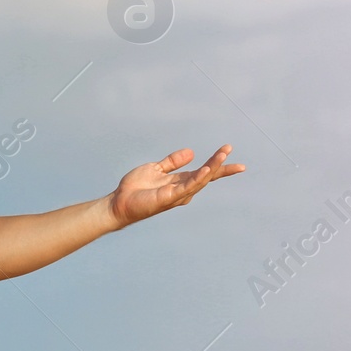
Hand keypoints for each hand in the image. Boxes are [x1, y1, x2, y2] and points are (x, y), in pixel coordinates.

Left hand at [107, 145, 244, 228]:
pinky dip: (198, 178)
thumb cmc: (136, 188)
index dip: (217, 162)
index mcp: (180, 181)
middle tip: (229, 149)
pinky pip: (187, 186)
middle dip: (220, 163)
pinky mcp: (169, 197)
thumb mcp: (156, 168)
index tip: (229, 150)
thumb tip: (191, 152)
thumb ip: (173, 161)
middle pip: (207, 175)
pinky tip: (206, 170)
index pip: (204, 171)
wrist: (120, 202)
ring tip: (222, 154)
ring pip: (200, 179)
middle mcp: (183, 188)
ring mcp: (178, 194)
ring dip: (212, 167)